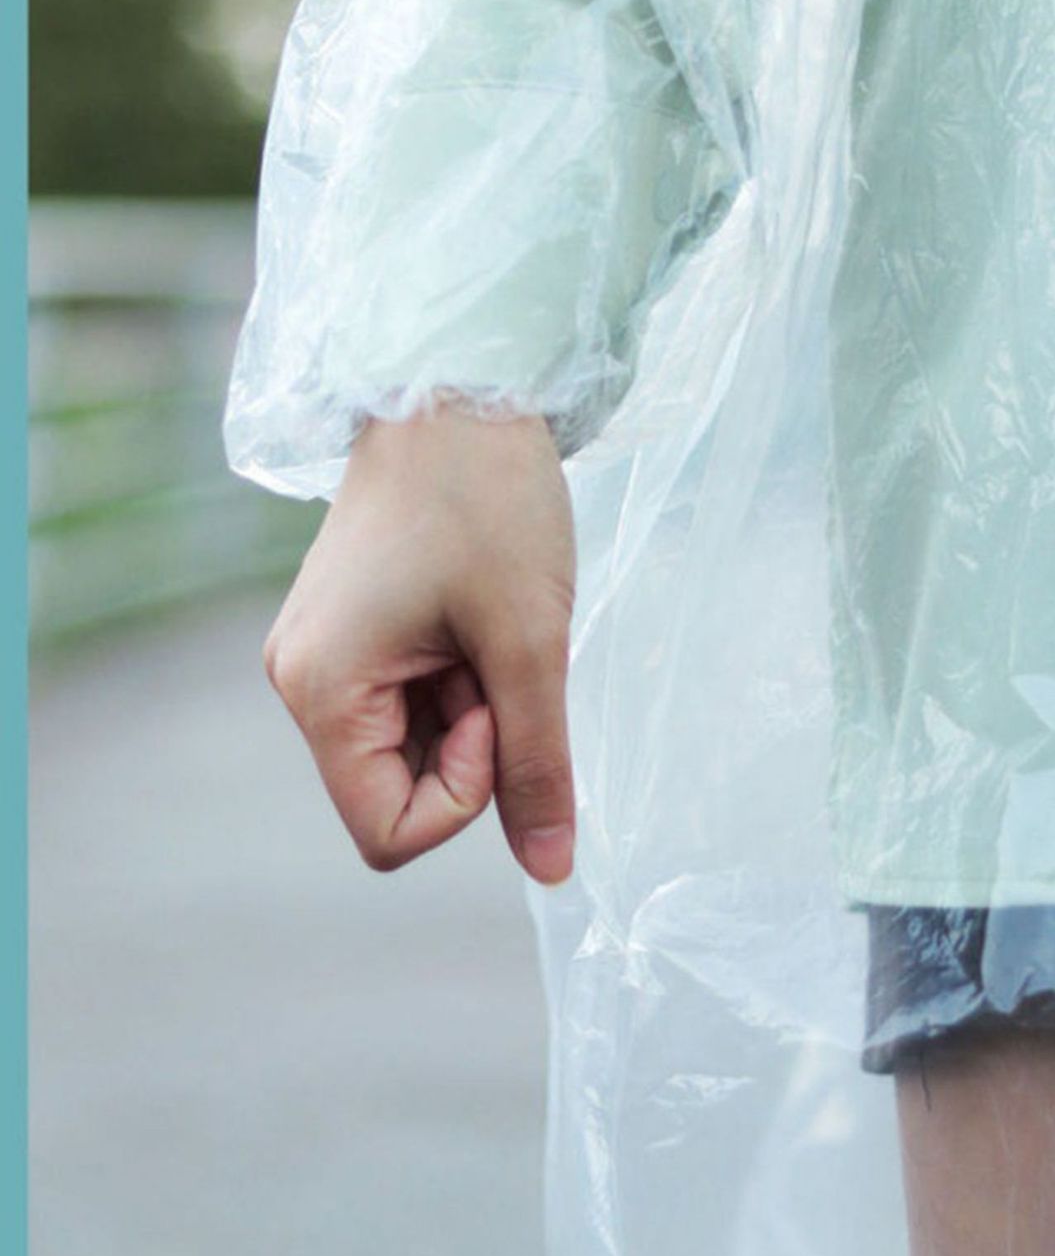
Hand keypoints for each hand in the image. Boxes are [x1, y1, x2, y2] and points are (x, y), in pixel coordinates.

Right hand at [263, 404, 575, 883]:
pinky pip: (408, 704)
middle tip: (498, 658)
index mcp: (321, 690)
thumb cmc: (488, 502)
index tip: (494, 705)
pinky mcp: (349, 632)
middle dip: (470, 748)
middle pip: (396, 793)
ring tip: (487, 628)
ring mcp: (322, 655)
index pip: (388, 833)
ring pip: (410, 749)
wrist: (458, 385)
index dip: (464, 797)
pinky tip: (475, 619)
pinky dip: (458, 684)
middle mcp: (301, 681)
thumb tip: (552, 870)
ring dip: (469, 712)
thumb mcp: (530, 646)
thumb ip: (539, 766)